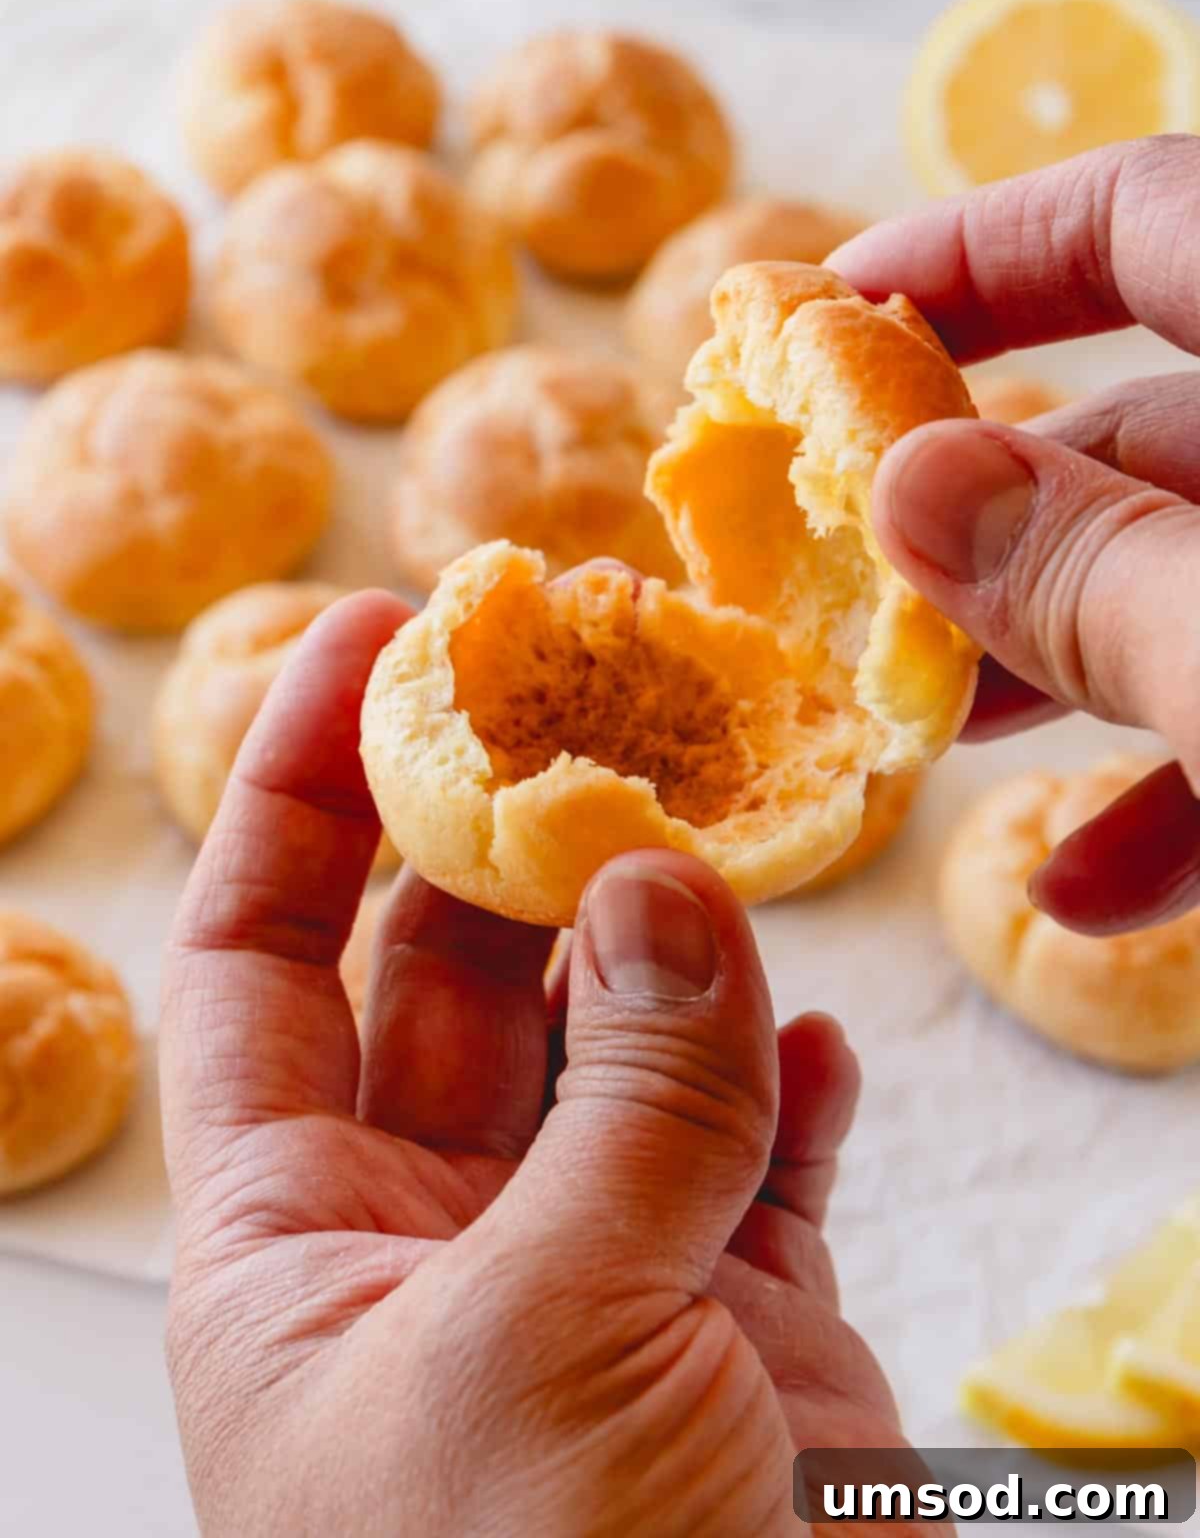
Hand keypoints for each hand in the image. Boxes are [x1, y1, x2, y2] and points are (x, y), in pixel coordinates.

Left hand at [160, 590, 907, 1537]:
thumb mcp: (545, 1352)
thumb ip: (623, 1107)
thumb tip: (664, 885)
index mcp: (297, 1253)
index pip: (258, 962)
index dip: (294, 792)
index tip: (361, 640)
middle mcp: (438, 1248)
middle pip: (455, 969)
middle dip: (507, 823)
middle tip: (581, 679)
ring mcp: (601, 1281)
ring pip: (624, 1043)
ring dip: (670, 928)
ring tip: (715, 804)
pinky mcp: (750, 1338)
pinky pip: (759, 1157)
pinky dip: (786, 1081)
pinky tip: (810, 1016)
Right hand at [828, 134, 1199, 935]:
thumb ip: (1105, 581)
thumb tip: (912, 485)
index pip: (1152, 213)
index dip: (980, 245)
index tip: (822, 313)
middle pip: (1153, 424)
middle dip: (986, 518)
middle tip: (839, 592)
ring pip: (1198, 580)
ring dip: (1057, 667)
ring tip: (923, 747)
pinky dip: (1180, 790)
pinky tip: (1082, 895)